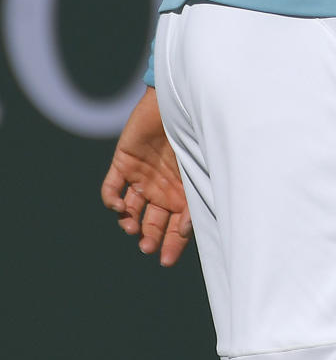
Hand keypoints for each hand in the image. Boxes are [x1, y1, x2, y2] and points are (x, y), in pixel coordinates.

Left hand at [101, 88, 192, 266]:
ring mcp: (141, 175)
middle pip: (151, 223)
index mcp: (183, 191)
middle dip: (148, 238)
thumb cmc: (197, 132)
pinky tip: (119, 207)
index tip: (165, 260)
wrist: (179, 99)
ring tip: (132, 226)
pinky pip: (110, 189)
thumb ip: (193, 200)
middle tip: (146, 247)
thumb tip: (182, 232)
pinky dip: (111, 202)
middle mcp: (161, 187)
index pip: (176, 227)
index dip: (171, 245)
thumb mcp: (200, 170)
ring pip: (130, 211)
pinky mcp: (123, 163)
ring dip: (129, 223)